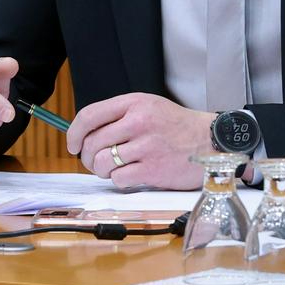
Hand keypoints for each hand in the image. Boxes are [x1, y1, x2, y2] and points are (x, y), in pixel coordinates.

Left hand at [65, 93, 212, 189]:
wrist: (213, 141)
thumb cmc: (178, 127)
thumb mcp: (149, 107)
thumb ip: (120, 116)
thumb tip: (85, 136)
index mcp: (134, 103)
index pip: (89, 116)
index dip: (74, 133)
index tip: (72, 144)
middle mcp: (138, 122)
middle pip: (92, 143)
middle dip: (87, 157)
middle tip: (95, 162)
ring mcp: (146, 146)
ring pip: (102, 163)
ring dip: (102, 171)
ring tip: (114, 169)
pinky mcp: (153, 170)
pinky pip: (119, 179)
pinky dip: (120, 180)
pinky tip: (132, 175)